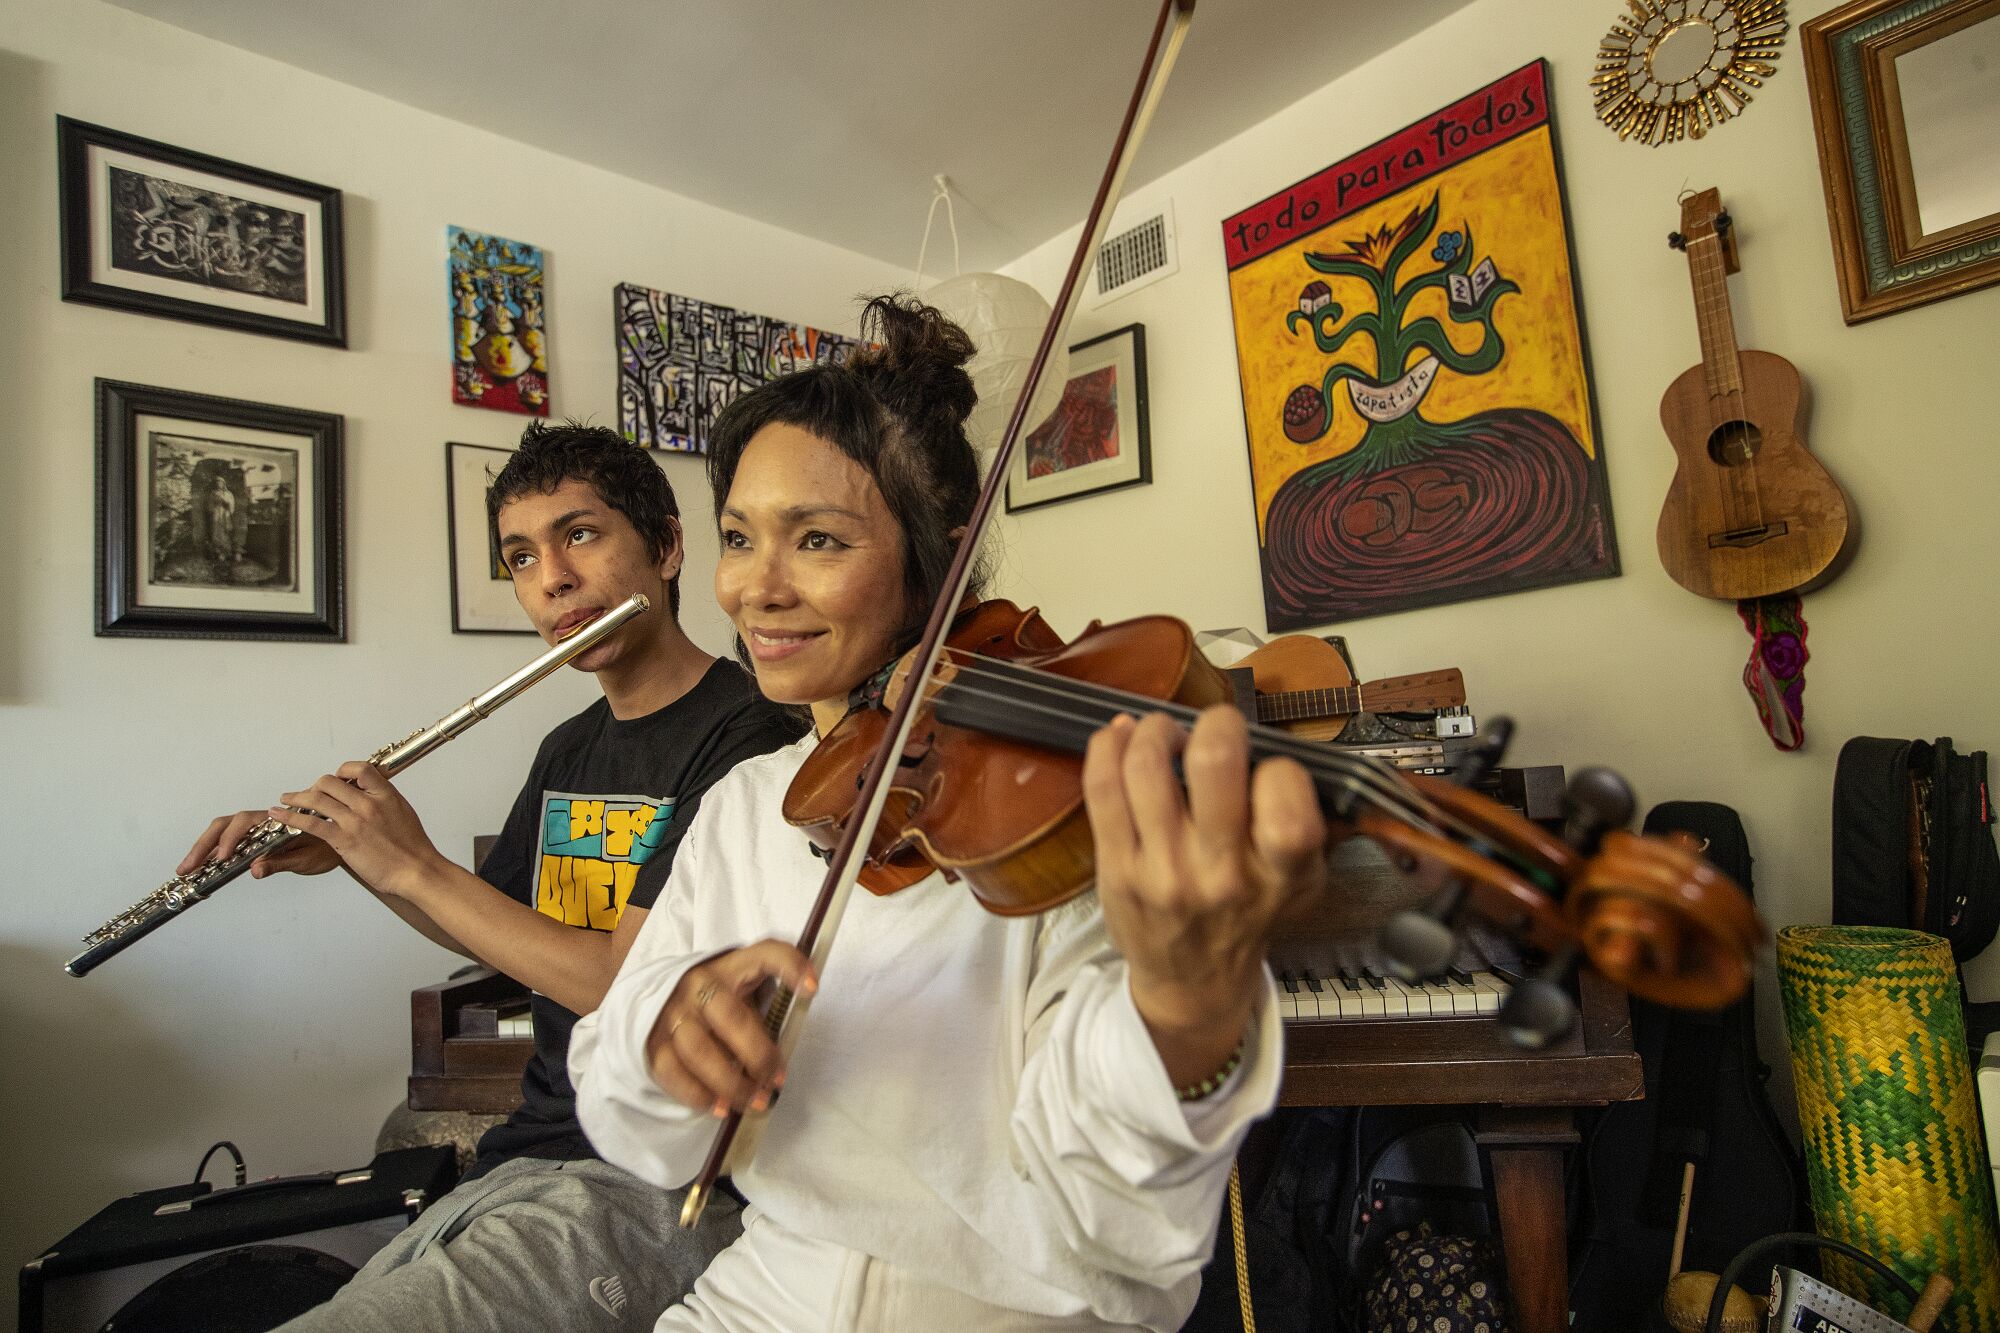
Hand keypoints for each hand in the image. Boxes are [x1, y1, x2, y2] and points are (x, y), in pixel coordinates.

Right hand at [179, 809, 339, 880]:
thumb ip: (280, 863)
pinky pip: (229, 842)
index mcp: (276, 822)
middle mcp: (262, 822)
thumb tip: (255, 870)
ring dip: (204, 848)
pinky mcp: (253, 840)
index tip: (223, 857)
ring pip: (223, 832)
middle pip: (225, 825)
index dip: (230, 838)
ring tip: (187, 868)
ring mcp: (255, 831)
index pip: (244, 823)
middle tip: (187, 867)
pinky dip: (213, 852)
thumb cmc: (326, 849)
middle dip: (204, 844)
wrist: (341, 842)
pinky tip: (202, 865)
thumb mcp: (306, 859)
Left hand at [266, 763, 445, 898]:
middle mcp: (367, 804)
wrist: (416, 870)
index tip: (337, 778)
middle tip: (306, 794)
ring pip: (316, 799)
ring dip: (295, 798)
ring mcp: (354, 821)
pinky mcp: (343, 840)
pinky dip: (291, 817)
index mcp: (385, 794)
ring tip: (285, 800)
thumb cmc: (413, 847)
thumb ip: (383, 801)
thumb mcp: (403, 812)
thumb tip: (370, 794)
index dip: (343, 771)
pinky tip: (280, 815)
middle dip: (314, 787)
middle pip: (331, 783)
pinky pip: (311, 823)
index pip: (359, 768)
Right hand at [643, 941, 816, 1117]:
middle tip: (776, 1082)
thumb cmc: (718, 1001)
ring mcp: (673, 1012)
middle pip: (731, 1018)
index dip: (792, 966)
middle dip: (759, 1055)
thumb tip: (781, 1063)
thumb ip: (764, 1013)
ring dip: (731, 1083)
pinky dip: (699, 1095)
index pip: (767, 954)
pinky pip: (673, 1072)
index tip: (813, 989)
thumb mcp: (743, 992)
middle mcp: (700, 985)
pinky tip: (720, 1108)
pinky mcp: (653, 1041)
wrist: (659, 1001)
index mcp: (732, 967)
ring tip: (753, 1102)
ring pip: (701, 1051)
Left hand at [1083, 707, 1326, 1082]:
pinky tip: (1124, 737)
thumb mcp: (1302, 883)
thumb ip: (1303, 823)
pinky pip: (1102, 788)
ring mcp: (1162, 870)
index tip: (1267, 770)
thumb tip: (1271, 746)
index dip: (1278, 764)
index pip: (1286, 791)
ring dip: (1157, 729)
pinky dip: (1110, 746)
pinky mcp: (1116, 868)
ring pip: (1147, 766)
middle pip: (1213, 761)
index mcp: (1278, 874)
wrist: (1193, 981)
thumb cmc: (1249, 916)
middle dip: (1217, 722)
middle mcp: (1221, 873)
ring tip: (1166, 734)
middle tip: (1216, 728)